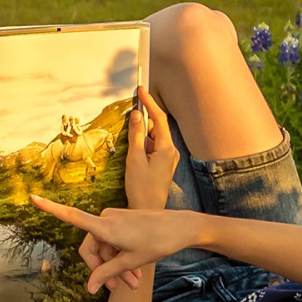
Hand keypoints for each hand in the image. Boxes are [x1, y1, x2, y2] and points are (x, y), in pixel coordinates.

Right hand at [30, 195, 204, 293]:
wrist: (181, 228)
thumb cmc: (157, 242)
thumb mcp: (131, 262)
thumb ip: (107, 273)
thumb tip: (89, 288)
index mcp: (105, 226)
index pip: (71, 216)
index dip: (50, 208)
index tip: (32, 197)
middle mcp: (105, 219)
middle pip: (91, 249)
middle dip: (103, 269)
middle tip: (120, 288)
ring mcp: (113, 220)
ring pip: (105, 249)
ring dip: (115, 268)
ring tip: (132, 284)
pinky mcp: (121, 222)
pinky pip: (113, 243)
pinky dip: (121, 258)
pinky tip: (134, 274)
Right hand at [124, 91, 180, 213]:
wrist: (148, 212)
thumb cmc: (141, 188)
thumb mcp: (135, 159)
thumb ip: (136, 135)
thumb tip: (136, 114)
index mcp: (167, 148)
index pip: (159, 118)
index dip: (149, 102)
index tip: (141, 90)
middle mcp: (171, 152)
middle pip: (158, 127)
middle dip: (145, 118)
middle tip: (131, 108)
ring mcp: (168, 160)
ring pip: (155, 138)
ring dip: (143, 133)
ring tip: (129, 134)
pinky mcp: (163, 166)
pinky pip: (154, 148)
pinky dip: (144, 144)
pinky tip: (133, 149)